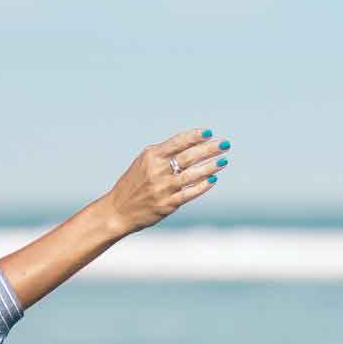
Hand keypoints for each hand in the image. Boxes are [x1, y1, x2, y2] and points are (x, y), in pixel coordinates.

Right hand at [105, 128, 229, 234]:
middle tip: (225, 144)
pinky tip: (213, 179)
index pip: (178, 142)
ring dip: (211, 166)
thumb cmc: (133, 184)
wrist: (117, 211)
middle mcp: (157, 171)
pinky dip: (203, 185)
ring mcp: (163, 188)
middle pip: (189, 157)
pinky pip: (190, 193)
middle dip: (210, 149)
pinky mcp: (167, 204)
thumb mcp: (143, 162)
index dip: (195, 137)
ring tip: (223, 160)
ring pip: (193, 175)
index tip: (209, 133)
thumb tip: (192, 144)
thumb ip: (164, 153)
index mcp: (151, 157)